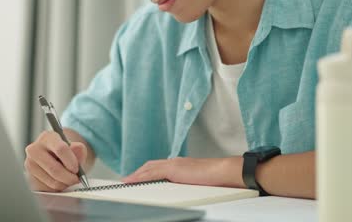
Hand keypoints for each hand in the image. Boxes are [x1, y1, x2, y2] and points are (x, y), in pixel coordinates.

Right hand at [24, 131, 87, 191]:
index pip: (60, 149)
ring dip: (64, 184)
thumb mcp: (74, 148)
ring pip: (52, 181)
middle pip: (55, 169)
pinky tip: (59, 182)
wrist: (52, 157)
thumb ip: (78, 149)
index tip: (77, 169)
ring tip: (68, 179)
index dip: (71, 162)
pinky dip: (57, 189)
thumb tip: (78, 148)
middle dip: (69, 177)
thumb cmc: (64, 153)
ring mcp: (30, 165)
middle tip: (76, 179)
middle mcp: (34, 150)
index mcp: (47, 137)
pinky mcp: (30, 179)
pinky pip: (47, 189)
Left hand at [122, 156, 242, 187]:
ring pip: (149, 168)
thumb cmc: (216, 178)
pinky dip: (141, 176)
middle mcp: (175, 162)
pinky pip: (153, 172)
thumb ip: (187, 182)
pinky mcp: (174, 169)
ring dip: (137, 174)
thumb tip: (183, 188)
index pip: (158, 166)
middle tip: (128, 180)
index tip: (137, 177)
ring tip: (126, 182)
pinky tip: (133, 181)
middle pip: (151, 165)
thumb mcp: (197, 181)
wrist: (224, 172)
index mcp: (180, 165)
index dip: (146, 171)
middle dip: (138, 172)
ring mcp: (174, 164)